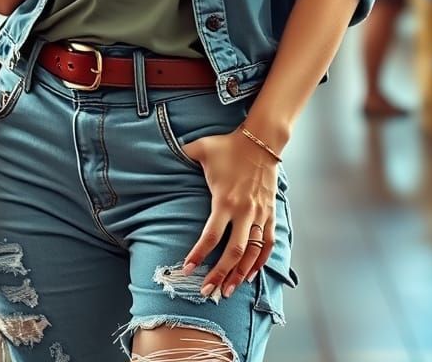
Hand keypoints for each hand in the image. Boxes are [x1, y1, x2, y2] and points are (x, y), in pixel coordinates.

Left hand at [180, 129, 279, 298]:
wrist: (261, 141)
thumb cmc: (228, 145)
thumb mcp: (201, 147)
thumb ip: (181, 152)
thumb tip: (161, 151)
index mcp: (225, 200)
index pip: (211, 235)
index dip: (198, 254)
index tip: (187, 269)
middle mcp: (244, 211)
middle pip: (233, 252)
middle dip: (220, 275)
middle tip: (208, 291)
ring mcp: (260, 214)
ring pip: (252, 253)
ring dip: (240, 274)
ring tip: (228, 291)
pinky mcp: (271, 213)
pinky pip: (268, 244)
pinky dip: (260, 261)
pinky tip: (250, 274)